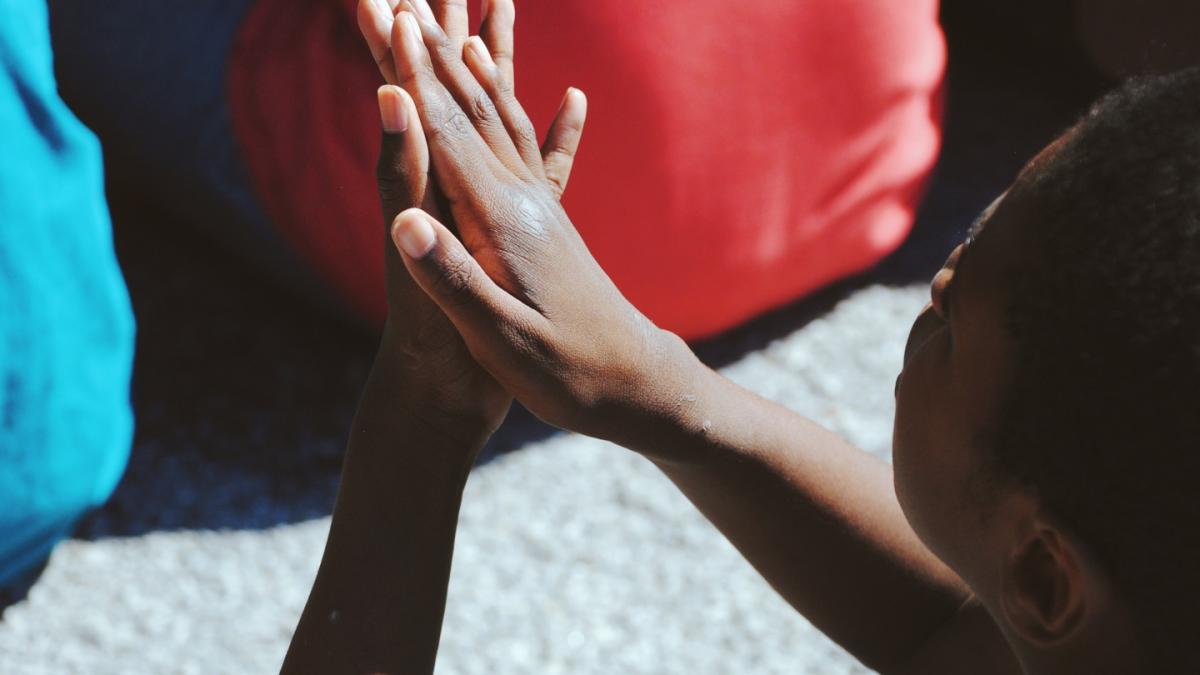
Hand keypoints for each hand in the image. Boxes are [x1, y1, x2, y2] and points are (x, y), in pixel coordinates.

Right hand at [358, 0, 589, 438]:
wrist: (637, 384)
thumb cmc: (568, 373)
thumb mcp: (502, 340)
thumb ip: (454, 281)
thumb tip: (406, 225)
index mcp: (503, 224)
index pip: (446, 135)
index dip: (411, 76)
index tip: (385, 16)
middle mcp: (525, 201)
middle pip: (472, 110)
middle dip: (433, 53)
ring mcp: (544, 208)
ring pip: (506, 121)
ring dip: (477, 69)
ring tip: (461, 21)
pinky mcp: (556, 223)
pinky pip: (541, 154)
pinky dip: (536, 122)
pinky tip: (567, 94)